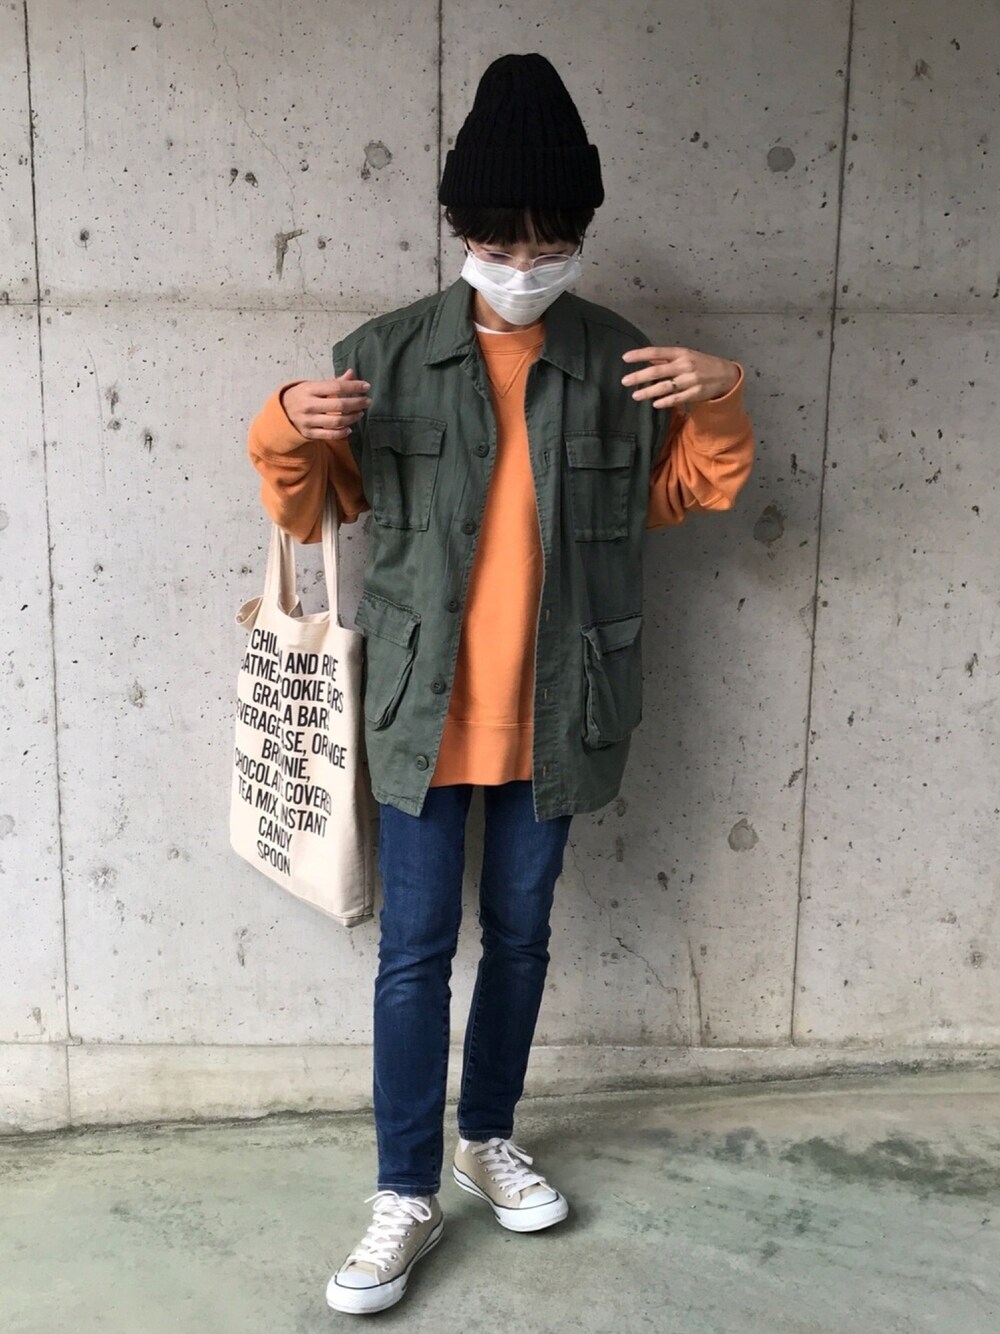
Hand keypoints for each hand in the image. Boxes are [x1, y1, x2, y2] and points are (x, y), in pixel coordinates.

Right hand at [281, 369, 371, 439]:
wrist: (281, 412)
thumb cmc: (302, 396)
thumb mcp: (314, 385)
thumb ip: (334, 382)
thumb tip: (352, 374)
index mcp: (309, 389)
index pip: (336, 387)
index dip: (354, 386)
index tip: (366, 386)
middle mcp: (308, 405)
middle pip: (339, 406)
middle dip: (357, 403)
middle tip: (368, 401)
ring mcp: (308, 421)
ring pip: (337, 422)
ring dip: (352, 418)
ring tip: (360, 412)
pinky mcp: (309, 433)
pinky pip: (330, 435)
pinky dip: (342, 432)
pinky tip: (350, 427)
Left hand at [621, 346, 739, 409]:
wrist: (725, 374)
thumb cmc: (701, 363)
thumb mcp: (685, 356)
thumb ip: (666, 359)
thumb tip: (647, 359)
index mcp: (680, 353)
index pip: (656, 352)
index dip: (640, 355)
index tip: (625, 358)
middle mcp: (684, 365)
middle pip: (657, 371)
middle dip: (639, 376)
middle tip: (624, 381)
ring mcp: (690, 380)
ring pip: (665, 387)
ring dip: (648, 392)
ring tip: (635, 395)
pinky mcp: (695, 393)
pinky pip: (677, 398)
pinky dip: (665, 401)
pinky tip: (655, 404)